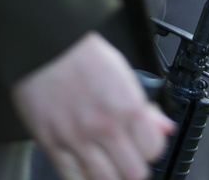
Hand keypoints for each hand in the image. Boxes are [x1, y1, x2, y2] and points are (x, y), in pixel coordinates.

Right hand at [12, 31, 173, 179]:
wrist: (45, 42)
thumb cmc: (82, 53)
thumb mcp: (123, 72)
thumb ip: (144, 106)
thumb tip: (164, 127)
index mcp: (128, 105)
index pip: (153, 150)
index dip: (150, 148)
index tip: (143, 144)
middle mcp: (105, 126)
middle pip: (133, 174)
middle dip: (132, 167)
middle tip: (125, 157)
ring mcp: (78, 139)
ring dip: (109, 175)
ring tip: (105, 162)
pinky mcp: (52, 145)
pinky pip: (73, 178)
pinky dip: (82, 176)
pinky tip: (84, 165)